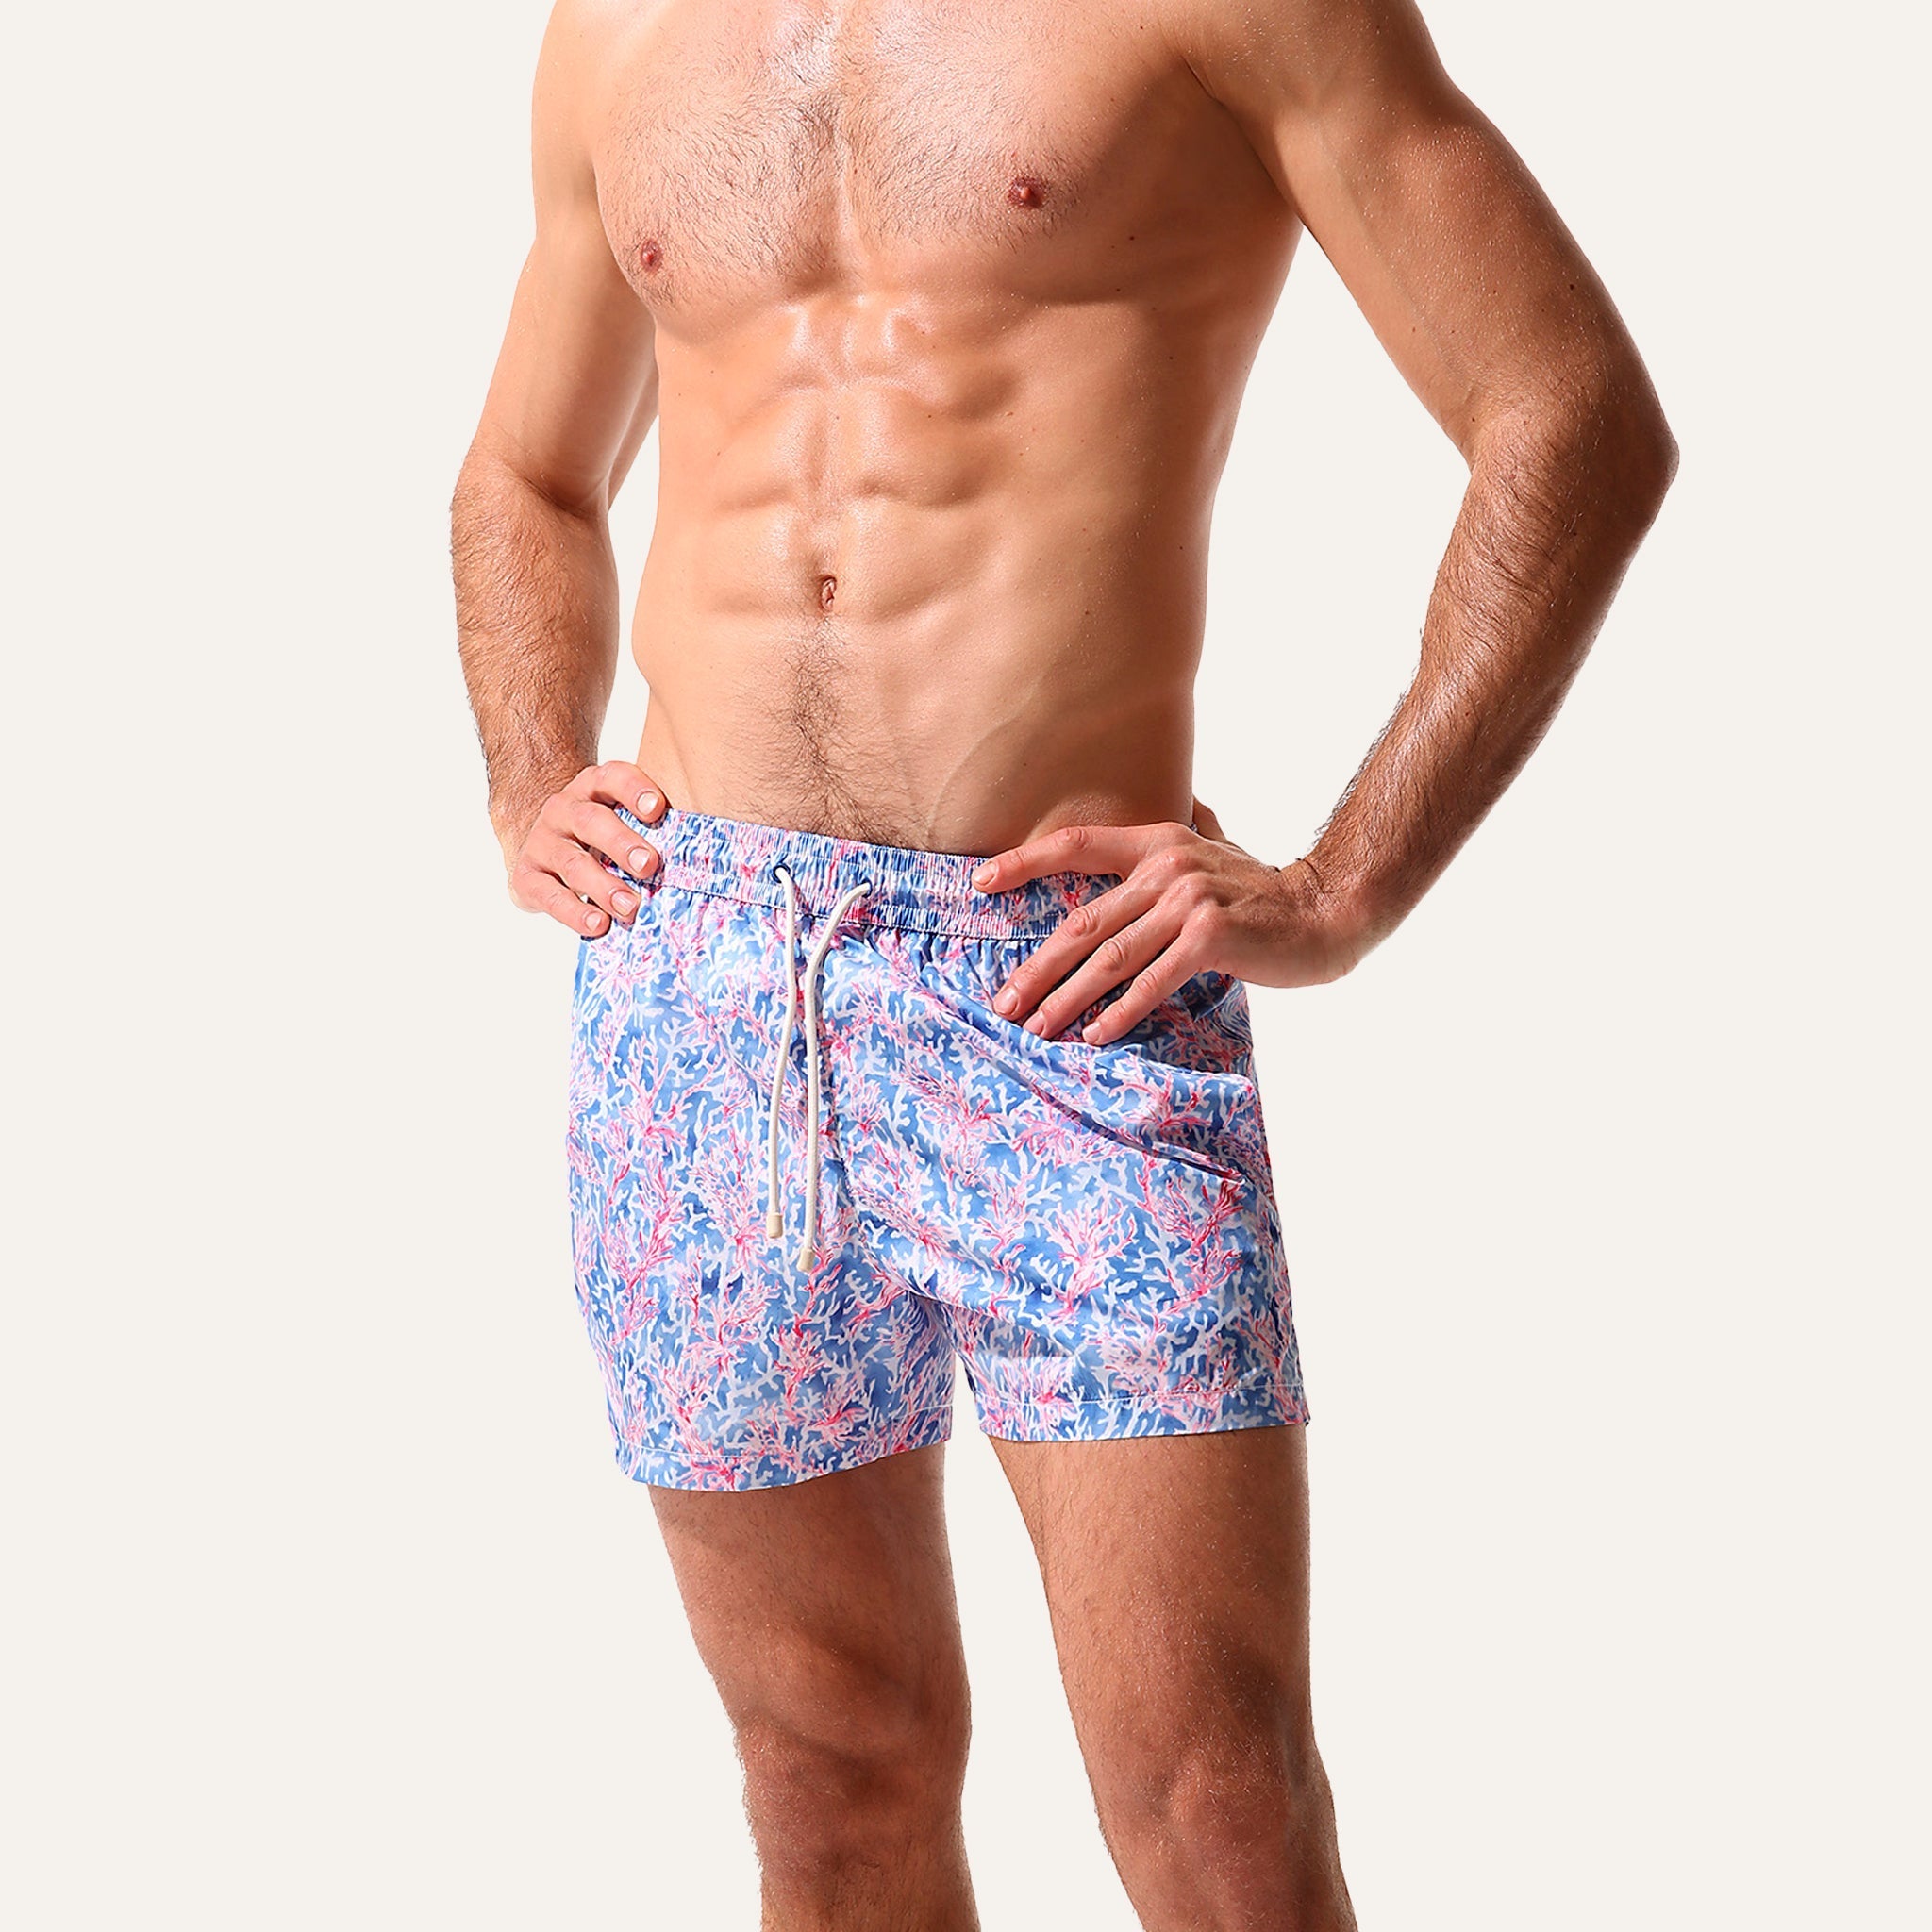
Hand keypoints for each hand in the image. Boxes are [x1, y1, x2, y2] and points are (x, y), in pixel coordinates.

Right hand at [505, 761, 667, 934]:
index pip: (612, 778)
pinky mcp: (527, 876)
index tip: (657, 808)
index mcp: (592, 788)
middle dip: (622, 843)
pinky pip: (549, 895)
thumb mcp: (621, 822)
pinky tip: (598, 923)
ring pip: (573, 862)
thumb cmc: (600, 838)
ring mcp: (542, 842)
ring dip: (603, 886)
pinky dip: (574, 912)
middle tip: (649, 865)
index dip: (633, 789)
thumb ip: (650, 831)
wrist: (547, 850)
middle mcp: (563, 809)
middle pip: (591, 821)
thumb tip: (693, 860)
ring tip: (629, 907)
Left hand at [970, 798, 1362, 1044]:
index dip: (1024, 862)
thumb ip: (1185, 834)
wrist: (1328, 910)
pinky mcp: (1209, 939)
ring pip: (1109, 958)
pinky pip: (1151, 981)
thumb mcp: (1217, 849)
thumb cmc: (1264, 891)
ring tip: (1037, 1029)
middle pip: (1082, 922)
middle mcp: (1166, 867)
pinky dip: (1119, 1012)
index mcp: (1157, 842)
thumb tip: (1183, 805)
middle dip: (1037, 969)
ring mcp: (1187, 902)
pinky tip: (1094, 1035)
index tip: (980, 883)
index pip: (1077, 844)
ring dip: (1067, 999)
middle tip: (1005, 1003)